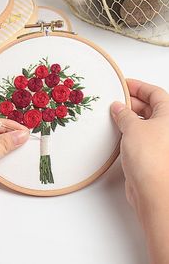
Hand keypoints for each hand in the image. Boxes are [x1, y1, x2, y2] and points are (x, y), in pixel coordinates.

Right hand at [111, 79, 168, 263]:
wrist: (152, 190)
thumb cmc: (151, 159)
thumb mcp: (134, 127)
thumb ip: (124, 114)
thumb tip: (118, 107)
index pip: (156, 93)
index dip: (139, 86)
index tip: (124, 83)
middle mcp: (165, 128)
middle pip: (149, 107)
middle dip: (131, 101)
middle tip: (114, 98)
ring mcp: (157, 141)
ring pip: (142, 122)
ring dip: (127, 116)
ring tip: (112, 112)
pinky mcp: (147, 153)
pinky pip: (136, 135)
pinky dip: (126, 130)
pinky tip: (115, 129)